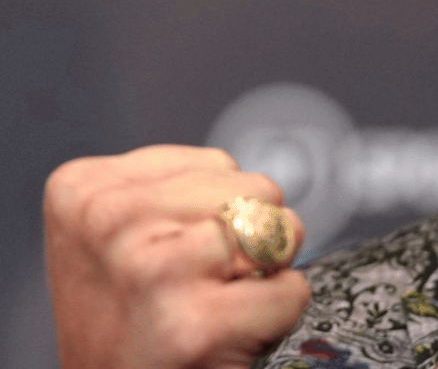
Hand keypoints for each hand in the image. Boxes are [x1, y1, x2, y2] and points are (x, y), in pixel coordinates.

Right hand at [44, 145, 309, 368]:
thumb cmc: (127, 318)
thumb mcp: (119, 234)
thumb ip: (178, 191)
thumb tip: (258, 194)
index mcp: (84, 188)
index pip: (217, 164)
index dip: (215, 214)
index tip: (172, 255)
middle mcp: (109, 221)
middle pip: (254, 189)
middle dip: (248, 235)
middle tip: (198, 285)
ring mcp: (153, 270)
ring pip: (277, 232)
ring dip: (264, 273)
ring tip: (212, 305)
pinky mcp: (196, 324)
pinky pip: (290, 290)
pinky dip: (278, 314)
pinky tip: (228, 335)